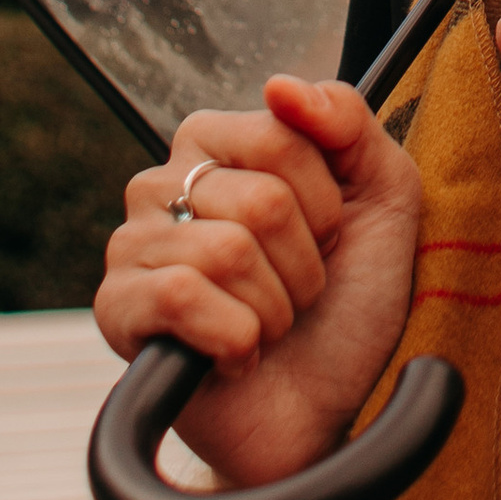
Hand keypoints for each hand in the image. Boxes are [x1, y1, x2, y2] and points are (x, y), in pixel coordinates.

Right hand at [95, 78, 423, 492]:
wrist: (325, 414)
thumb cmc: (349, 307)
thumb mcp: (383, 200)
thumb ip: (349, 123)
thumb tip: (282, 85)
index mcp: (219, 143)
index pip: (279, 132)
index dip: (327, 199)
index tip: (328, 234)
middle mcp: (163, 183)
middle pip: (261, 198)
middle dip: (304, 261)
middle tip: (296, 292)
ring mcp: (133, 246)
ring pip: (227, 251)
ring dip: (275, 307)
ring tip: (267, 326)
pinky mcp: (116, 310)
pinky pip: (181, 297)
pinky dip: (236, 340)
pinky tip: (234, 357)